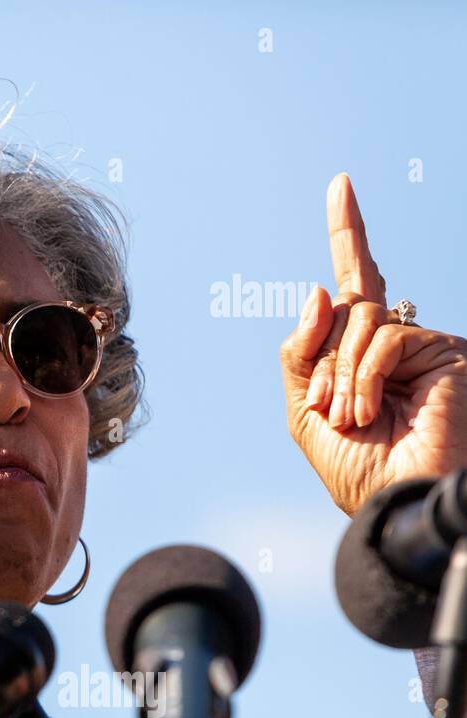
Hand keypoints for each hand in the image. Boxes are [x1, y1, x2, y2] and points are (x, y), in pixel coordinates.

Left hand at [280, 173, 466, 516]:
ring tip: (352, 415)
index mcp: (360, 353)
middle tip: (332, 409)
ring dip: (340, 373)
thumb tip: (320, 291)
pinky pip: (381, 338)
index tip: (340, 185)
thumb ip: (302, 354)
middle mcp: (394, 341)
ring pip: (357, 321)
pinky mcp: (444, 351)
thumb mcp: (307, 413)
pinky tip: (368, 408)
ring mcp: (421, 344)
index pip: (353, 286)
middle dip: (323, 362)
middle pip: (343, 308)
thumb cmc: (357, 469)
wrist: (395, 502)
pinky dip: (362, 374)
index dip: (347, 234)